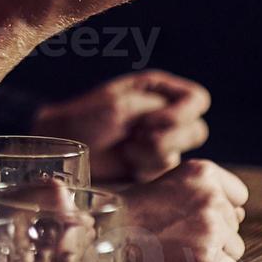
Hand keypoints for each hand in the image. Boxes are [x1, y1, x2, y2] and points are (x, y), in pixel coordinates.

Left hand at [31, 70, 212, 182]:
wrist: (64, 148)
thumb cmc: (84, 118)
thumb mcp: (118, 103)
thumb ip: (152, 107)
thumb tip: (175, 121)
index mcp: (157, 90)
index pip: (197, 99)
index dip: (183, 113)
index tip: (152, 122)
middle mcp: (164, 114)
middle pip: (197, 130)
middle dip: (168, 138)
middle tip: (137, 137)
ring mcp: (161, 141)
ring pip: (182, 152)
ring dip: (153, 153)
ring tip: (127, 150)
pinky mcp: (153, 165)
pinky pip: (167, 171)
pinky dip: (147, 168)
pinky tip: (126, 162)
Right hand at [118, 159, 247, 261]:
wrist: (105, 236)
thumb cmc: (133, 213)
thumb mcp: (168, 186)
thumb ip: (204, 194)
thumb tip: (241, 214)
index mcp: (202, 173)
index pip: (238, 195)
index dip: (218, 207)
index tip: (191, 213)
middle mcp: (211, 197)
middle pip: (234, 225)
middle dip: (213, 233)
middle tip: (174, 231)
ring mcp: (210, 228)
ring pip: (235, 249)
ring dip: (212, 253)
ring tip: (178, 247)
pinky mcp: (207, 258)